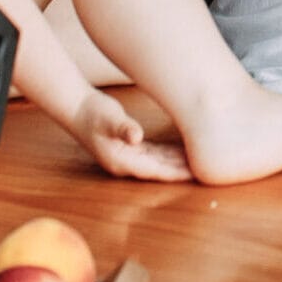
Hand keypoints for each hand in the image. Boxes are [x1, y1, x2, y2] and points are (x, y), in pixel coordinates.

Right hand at [72, 91, 191, 180]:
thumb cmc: (92, 113)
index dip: (175, 173)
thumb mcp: (109, 119)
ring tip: (198, 161)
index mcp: (122, 161)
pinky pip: (153, 154)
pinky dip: (167, 154)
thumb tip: (136, 137)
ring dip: (176, 163)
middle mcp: (126, 163)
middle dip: (180, 170)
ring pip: (158, 162)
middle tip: (204, 169)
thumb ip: (123, 128)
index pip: (155, 171)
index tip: (194, 174)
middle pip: (159, 170)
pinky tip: (181, 150)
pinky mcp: (129, 147)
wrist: (76, 108)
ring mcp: (127, 156)